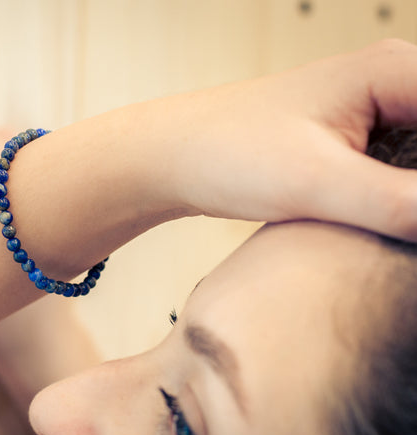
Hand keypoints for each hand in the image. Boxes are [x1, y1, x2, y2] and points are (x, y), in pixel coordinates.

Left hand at [147, 39, 416, 240]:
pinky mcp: (354, 141)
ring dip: (415, 198)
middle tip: (407, 230)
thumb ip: (405, 206)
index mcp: (396, 71)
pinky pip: (405, 169)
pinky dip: (407, 200)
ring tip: (398, 234)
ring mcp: (374, 112)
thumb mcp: (319, 183)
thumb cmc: (228, 153)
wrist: (170, 158)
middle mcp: (393, 82)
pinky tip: (396, 232)